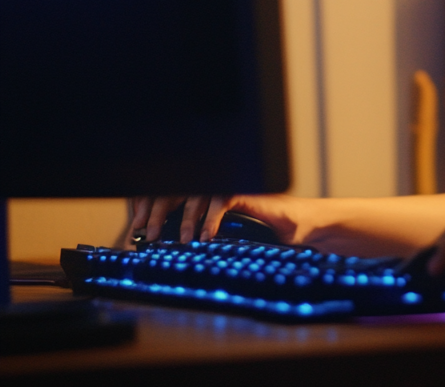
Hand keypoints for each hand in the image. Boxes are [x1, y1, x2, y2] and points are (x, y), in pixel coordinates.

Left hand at [128, 195, 308, 245]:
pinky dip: (211, 218)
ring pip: (196, 194)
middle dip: (156, 212)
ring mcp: (234, 188)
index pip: (172, 196)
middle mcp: (218, 189)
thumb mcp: (232, 240)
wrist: (305, 227)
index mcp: (209, 198)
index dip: (151, 208)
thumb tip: (177, 259)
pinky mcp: (249, 193)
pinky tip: (206, 236)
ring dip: (183, 218)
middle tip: (144, 235)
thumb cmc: (272, 235)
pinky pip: (222, 199)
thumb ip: (209, 241)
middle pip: (177, 191)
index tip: (136, 229)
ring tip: (180, 240)